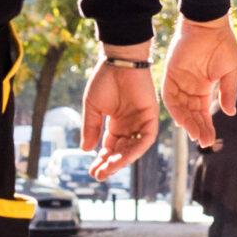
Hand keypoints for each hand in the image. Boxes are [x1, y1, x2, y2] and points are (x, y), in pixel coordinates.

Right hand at [81, 50, 158, 179]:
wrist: (119, 61)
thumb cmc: (105, 79)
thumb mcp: (93, 107)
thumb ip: (90, 128)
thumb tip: (85, 150)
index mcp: (116, 124)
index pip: (109, 148)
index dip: (101, 160)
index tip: (92, 171)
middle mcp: (129, 126)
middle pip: (121, 151)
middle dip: (111, 164)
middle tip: (99, 175)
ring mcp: (141, 122)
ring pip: (134, 148)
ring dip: (122, 160)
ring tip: (109, 168)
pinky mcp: (151, 116)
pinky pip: (146, 138)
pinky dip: (136, 148)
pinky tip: (124, 157)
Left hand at [161, 17, 236, 147]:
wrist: (208, 24)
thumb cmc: (222, 44)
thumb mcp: (228, 71)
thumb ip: (227, 92)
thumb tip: (230, 113)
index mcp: (204, 88)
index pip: (203, 112)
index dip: (207, 126)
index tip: (211, 140)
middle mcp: (190, 88)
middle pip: (192, 114)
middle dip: (198, 128)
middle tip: (204, 142)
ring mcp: (179, 82)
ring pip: (181, 109)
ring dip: (188, 123)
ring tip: (195, 135)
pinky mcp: (170, 75)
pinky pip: (170, 97)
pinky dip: (175, 110)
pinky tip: (183, 121)